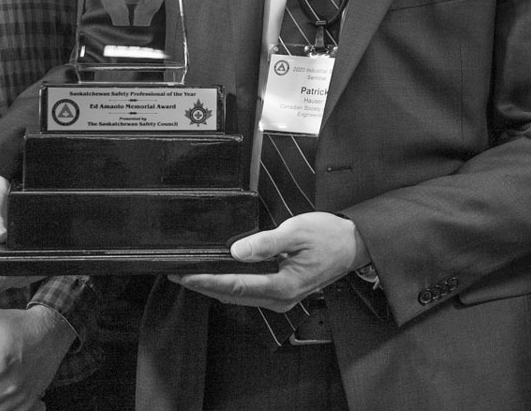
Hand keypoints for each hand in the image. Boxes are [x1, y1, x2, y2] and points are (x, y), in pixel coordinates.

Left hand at [172, 212, 361, 310]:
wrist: (353, 245)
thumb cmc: (329, 236)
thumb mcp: (297, 231)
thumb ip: (266, 243)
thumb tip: (236, 251)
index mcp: (283, 286)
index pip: (235, 285)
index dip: (207, 280)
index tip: (184, 275)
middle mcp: (279, 299)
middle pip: (232, 295)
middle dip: (203, 285)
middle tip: (176, 274)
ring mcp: (281, 299)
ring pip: (238, 297)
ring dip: (214, 286)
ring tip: (190, 275)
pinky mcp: (281, 293)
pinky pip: (248, 293)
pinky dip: (229, 285)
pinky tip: (217, 275)